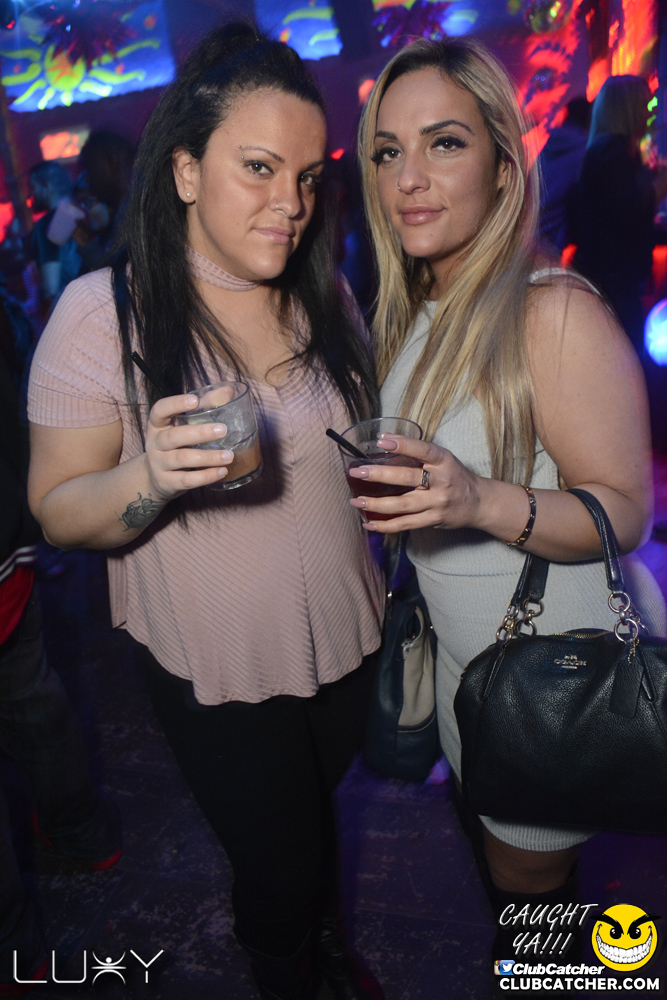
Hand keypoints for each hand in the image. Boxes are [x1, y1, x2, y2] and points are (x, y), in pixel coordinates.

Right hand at [144, 393, 234, 500]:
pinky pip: (186, 480)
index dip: (175, 404)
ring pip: (182, 459)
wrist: (156, 478)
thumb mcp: (183, 426)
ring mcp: (159, 464)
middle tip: (223, 430)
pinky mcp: (166, 482)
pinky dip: (205, 476)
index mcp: (158, 425)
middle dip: (199, 433)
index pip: (160, 410)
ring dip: (208, 457)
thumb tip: (229, 391)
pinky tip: (222, 471)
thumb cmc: (176, 445)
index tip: (195, 400)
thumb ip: (205, 407)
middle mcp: (155, 443)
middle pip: (174, 437)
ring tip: (229, 455)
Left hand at [347, 435, 482, 532]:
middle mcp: (441, 482)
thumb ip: (418, 452)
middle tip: (357, 472)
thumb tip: (384, 439)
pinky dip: (385, 526)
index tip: (381, 440)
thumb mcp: (443, 459)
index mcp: (444, 461)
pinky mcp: (432, 520)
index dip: (403, 444)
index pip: (423, 450)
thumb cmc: (455, 476)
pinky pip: (405, 524)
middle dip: (379, 475)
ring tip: (356, 501)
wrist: (479, 503)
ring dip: (376, 504)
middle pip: (407, 478)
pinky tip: (369, 523)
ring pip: (402, 505)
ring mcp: (436, 503)